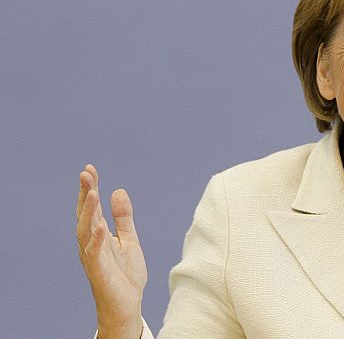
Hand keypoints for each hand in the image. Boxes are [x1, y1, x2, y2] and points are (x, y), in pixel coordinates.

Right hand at [76, 164, 146, 337]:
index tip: (90, 168)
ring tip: (93, 193)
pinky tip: (100, 227)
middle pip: (86, 214)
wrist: (128, 303)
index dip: (90, 188)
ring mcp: (93, 256)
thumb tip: (118, 190)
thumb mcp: (129, 239)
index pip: (92, 207)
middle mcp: (91, 243)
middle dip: (86, 194)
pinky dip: (96, 240)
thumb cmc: (125, 273)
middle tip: (86, 174)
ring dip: (88, 212)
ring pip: (86, 231)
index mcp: (98, 234)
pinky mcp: (99, 271)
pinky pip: (94, 254)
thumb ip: (123, 217)